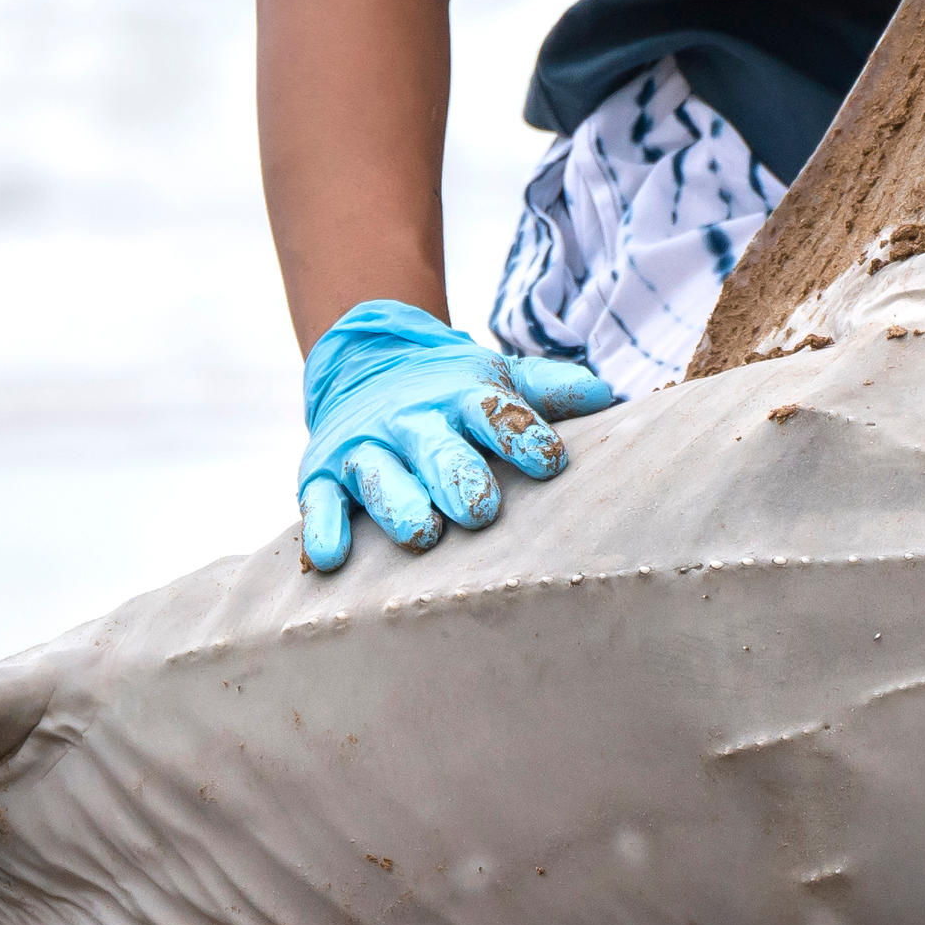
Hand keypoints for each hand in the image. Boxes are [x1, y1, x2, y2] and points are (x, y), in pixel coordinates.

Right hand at [295, 301, 617, 572]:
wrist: (363, 365)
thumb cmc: (452, 395)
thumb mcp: (497, 378)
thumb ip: (548, 390)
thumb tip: (606, 394)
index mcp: (461, 397)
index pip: (494, 411)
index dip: (522, 434)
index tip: (551, 461)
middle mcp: (411, 421)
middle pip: (436, 448)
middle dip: (458, 477)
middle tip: (482, 510)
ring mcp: (364, 447)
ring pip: (379, 476)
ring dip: (397, 503)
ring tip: (421, 535)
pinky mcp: (321, 474)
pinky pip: (318, 503)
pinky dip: (323, 529)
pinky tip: (332, 559)